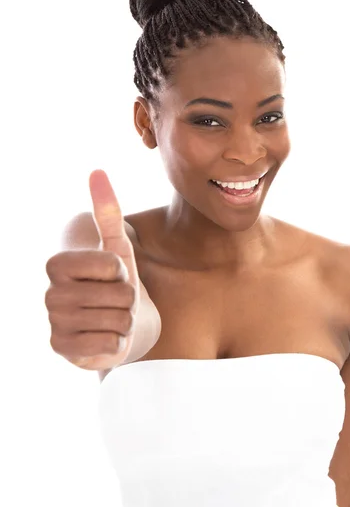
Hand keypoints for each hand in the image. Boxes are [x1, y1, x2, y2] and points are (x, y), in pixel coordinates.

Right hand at [45, 170, 144, 369]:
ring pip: (118, 321)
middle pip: (120, 295)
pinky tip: (103, 338)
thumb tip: (97, 171)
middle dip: (127, 300)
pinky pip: (111, 346)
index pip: (113, 266)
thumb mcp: (116, 246)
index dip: (123, 272)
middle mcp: (50, 294)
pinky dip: (116, 343)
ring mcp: (54, 323)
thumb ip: (107, 211)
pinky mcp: (63, 350)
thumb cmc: (114, 282)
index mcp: (57, 264)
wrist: (114, 323)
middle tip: (114, 301)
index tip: (111, 276)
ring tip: (110, 318)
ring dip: (124, 321)